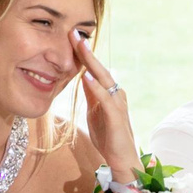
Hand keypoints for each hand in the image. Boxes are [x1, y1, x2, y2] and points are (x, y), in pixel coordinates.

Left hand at [71, 35, 137, 176]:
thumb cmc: (108, 136)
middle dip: (86, 50)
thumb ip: (91, 94)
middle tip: (73, 33)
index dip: (83, 53)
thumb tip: (83, 77)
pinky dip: (96, 87)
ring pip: (103, 78)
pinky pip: (105, 98)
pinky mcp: (116, 116)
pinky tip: (86, 77)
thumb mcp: (94, 111)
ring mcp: (117, 103)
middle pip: (99, 68)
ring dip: (91, 62)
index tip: (70, 37)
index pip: (94, 69)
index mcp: (108, 92)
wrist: (122, 159)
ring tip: (80, 46)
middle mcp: (115, 93)